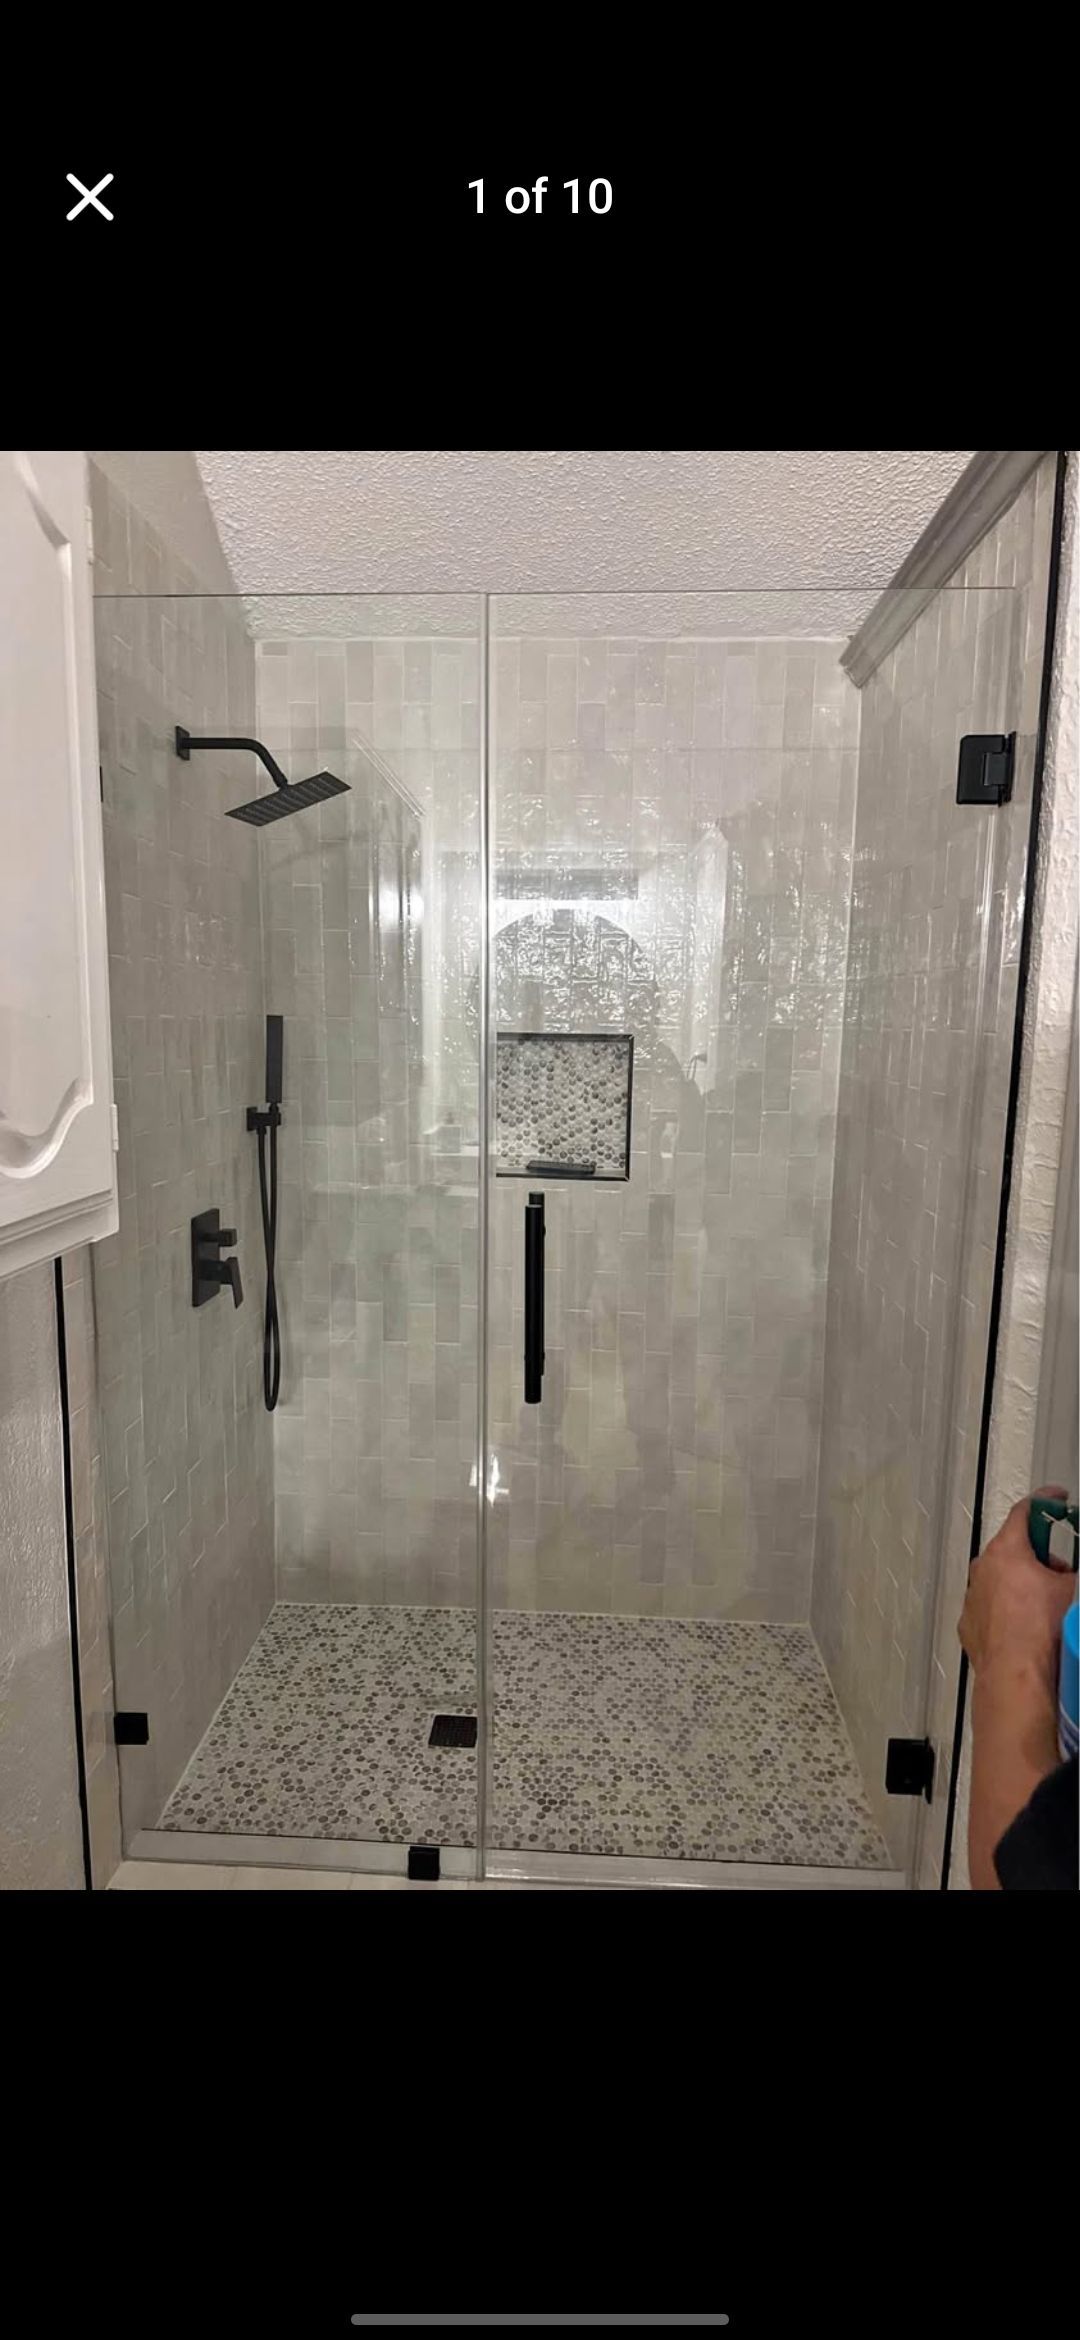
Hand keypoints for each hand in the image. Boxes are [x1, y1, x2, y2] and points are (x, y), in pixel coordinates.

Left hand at [959, 1489, 1075, 1684]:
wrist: (1016, 1673)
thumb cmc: (1044, 1628)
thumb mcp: (1073, 1589)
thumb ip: (1071, 1572)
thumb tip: (1069, 1574)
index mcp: (1007, 1550)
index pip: (1025, 1510)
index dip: (1046, 1500)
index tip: (1058, 1498)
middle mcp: (983, 1567)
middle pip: (1014, 1548)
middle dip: (1040, 1556)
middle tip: (1061, 1572)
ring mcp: (972, 1596)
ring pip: (1000, 1579)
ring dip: (1021, 1584)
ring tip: (1045, 1608)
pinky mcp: (969, 1623)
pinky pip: (991, 1606)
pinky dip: (1007, 1609)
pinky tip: (1025, 1627)